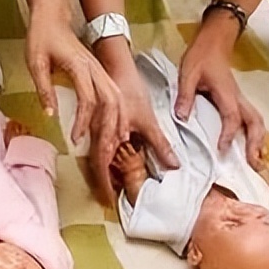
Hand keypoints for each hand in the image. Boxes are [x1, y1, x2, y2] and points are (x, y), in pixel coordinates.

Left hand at [25, 7, 125, 145]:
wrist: (52, 17)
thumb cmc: (42, 37)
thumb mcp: (35, 62)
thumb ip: (44, 88)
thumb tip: (50, 114)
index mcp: (80, 66)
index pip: (88, 99)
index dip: (83, 121)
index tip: (75, 138)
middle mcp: (95, 68)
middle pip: (111, 101)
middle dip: (109, 126)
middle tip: (103, 149)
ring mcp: (100, 69)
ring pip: (117, 98)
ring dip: (117, 120)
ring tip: (113, 142)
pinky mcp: (99, 71)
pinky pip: (114, 94)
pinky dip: (117, 112)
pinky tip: (115, 126)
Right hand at [89, 48, 179, 203]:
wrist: (115, 66)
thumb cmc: (131, 90)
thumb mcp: (148, 119)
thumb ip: (159, 144)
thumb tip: (173, 166)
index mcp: (107, 135)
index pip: (101, 167)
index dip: (104, 186)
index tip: (110, 202)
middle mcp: (97, 135)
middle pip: (96, 166)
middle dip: (103, 184)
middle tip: (112, 199)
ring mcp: (95, 129)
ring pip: (96, 157)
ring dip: (104, 172)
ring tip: (115, 186)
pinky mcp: (97, 123)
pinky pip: (99, 146)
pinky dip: (106, 159)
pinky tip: (115, 162)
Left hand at [177, 21, 266, 168]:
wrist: (213, 42)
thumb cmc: (201, 57)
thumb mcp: (187, 73)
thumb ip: (185, 95)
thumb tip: (181, 117)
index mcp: (226, 93)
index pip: (232, 117)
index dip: (228, 134)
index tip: (222, 149)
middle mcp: (238, 98)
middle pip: (255, 122)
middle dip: (256, 143)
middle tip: (254, 164)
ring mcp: (240, 99)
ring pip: (257, 122)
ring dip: (260, 141)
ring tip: (258, 161)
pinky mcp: (238, 100)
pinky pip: (252, 119)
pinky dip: (255, 134)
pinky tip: (252, 146)